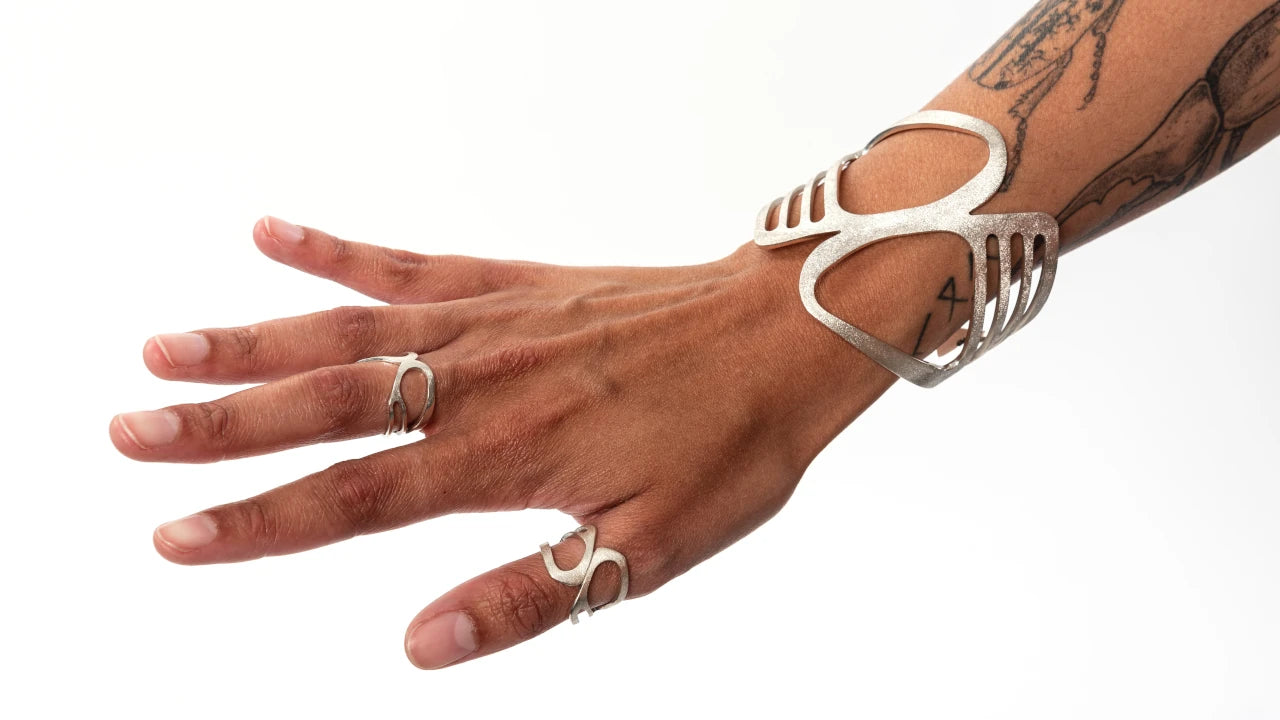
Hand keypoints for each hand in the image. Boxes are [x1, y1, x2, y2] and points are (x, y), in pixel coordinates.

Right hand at [109, 215, 904, 668]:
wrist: (785, 334)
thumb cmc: (729, 444)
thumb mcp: (649, 549)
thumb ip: (529, 595)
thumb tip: (419, 648)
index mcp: (509, 457)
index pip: (358, 498)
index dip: (261, 521)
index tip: (178, 532)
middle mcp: (484, 382)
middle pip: (329, 404)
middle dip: (220, 424)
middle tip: (128, 431)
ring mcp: (493, 323)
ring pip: (351, 332)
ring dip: (252, 341)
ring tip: (165, 347)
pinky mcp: (515, 284)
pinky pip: (412, 263)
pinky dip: (338, 251)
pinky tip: (273, 235)